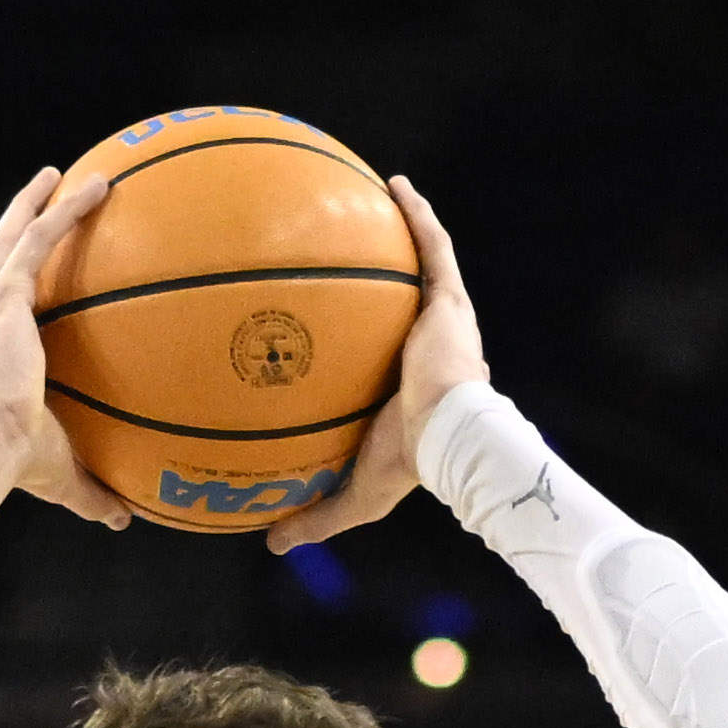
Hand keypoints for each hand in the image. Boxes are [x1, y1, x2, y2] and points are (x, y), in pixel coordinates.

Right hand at [0, 166, 133, 530]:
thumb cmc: (14, 466)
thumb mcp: (61, 477)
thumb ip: (92, 493)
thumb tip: (126, 519)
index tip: (5, 274)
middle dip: (9, 228)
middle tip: (32, 206)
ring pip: (12, 234)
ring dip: (37, 202)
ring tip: (63, 176)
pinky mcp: (6, 293)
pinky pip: (39, 236)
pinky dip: (65, 208)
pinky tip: (97, 186)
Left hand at [268, 181, 487, 552]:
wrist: (457, 441)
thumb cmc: (416, 467)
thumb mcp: (357, 492)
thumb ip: (317, 515)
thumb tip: (270, 543)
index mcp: (412, 388)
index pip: (387, 355)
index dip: (367, 335)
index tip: (337, 320)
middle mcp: (429, 349)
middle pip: (403, 303)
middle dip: (383, 275)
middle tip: (347, 250)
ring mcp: (442, 322)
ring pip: (422, 267)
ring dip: (402, 230)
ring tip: (376, 196)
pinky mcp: (451, 303)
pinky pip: (432, 248)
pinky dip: (416, 215)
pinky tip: (394, 183)